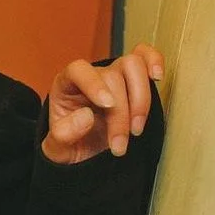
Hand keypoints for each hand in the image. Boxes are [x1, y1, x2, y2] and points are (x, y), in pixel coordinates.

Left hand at [41, 44, 164, 164]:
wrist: (87, 156)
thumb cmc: (70, 148)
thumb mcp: (57, 150)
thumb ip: (63, 135)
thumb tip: (87, 116)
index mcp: (66, 85)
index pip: (79, 70)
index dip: (94, 84)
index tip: (106, 105)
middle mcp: (92, 75)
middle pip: (113, 77)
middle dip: (120, 115)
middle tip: (119, 146)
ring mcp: (115, 74)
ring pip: (134, 66)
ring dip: (141, 100)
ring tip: (136, 130)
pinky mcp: (134, 80)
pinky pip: (145, 58)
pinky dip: (155, 63)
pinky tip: (157, 77)